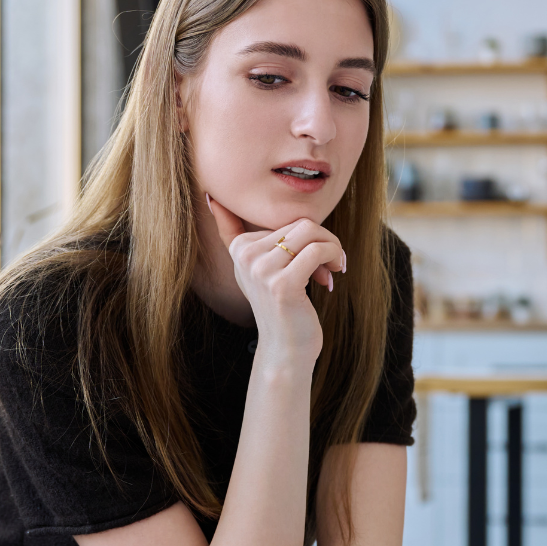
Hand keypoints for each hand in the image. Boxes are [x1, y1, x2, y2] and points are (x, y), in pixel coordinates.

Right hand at [208, 195, 344, 366]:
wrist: (287, 348)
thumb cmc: (282, 307)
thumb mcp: (257, 269)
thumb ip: (236, 234)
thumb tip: (211, 197)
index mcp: (239, 247)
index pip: (284, 218)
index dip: (307, 234)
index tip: (314, 258)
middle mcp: (245, 256)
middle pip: (300, 223)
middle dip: (323, 240)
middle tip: (330, 264)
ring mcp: (262, 270)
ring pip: (310, 232)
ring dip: (332, 246)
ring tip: (335, 266)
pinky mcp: (283, 284)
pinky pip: (317, 251)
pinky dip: (334, 256)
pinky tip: (336, 273)